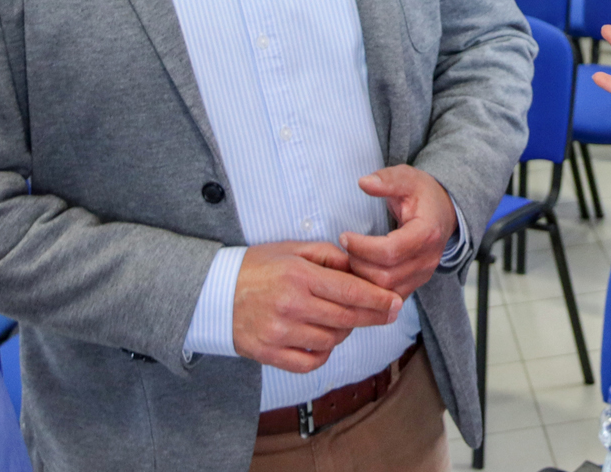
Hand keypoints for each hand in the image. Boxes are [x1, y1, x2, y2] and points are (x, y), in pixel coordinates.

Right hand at [232, 241, 401, 371]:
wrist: (213, 293)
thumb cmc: (256, 267)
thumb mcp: (292, 250)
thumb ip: (329, 257)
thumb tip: (360, 269)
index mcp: (299, 276)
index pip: (351, 292)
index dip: (379, 300)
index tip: (397, 303)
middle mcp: (291, 305)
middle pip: (347, 318)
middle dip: (374, 316)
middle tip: (389, 313)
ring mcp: (280, 333)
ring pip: (332, 340)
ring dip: (345, 331)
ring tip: (342, 319)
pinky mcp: (269, 353)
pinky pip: (311, 361)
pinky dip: (323, 352)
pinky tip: (322, 338)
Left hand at [339, 165, 458, 301]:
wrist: (444, 212)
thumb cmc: (423, 195)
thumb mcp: (407, 178)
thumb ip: (386, 180)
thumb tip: (364, 183)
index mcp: (428, 233)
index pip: (391, 251)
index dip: (362, 247)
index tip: (344, 236)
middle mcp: (428, 259)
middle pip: (385, 276)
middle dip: (358, 263)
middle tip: (344, 247)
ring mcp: (423, 275)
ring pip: (385, 291)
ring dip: (361, 278)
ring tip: (349, 258)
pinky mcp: (416, 285)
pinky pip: (388, 298)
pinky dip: (369, 290)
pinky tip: (358, 273)